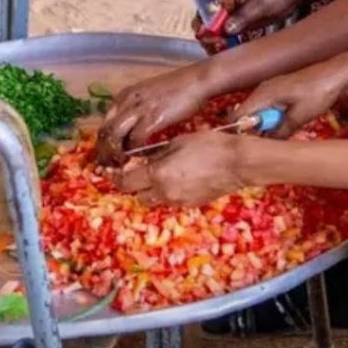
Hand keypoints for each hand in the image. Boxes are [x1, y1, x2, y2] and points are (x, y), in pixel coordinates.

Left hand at [96, 64, 209, 165]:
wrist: (196, 80)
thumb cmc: (178, 88)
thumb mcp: (149, 96)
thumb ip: (138, 109)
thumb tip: (133, 128)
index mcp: (125, 96)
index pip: (104, 124)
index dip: (103, 143)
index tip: (108, 156)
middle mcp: (127, 101)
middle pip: (105, 132)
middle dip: (105, 152)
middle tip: (112, 166)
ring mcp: (138, 109)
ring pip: (115, 137)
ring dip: (116, 154)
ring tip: (123, 165)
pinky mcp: (152, 117)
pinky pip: (136, 139)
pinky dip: (137, 151)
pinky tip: (144, 157)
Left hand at [110, 130, 253, 206]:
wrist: (238, 162)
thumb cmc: (209, 145)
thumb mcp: (178, 142)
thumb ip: (156, 154)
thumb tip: (141, 160)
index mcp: (157, 174)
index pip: (125, 182)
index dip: (115, 177)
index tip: (109, 172)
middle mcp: (164, 192)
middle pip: (137, 196)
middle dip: (133, 186)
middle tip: (136, 173)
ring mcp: (178, 201)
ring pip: (154, 201)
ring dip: (150, 191)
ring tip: (158, 176)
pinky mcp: (191, 204)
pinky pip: (171, 201)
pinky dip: (167, 193)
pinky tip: (177, 180)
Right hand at [192, 0, 306, 52]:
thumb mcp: (262, 3)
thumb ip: (243, 16)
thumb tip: (225, 29)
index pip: (206, 9)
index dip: (205, 25)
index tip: (212, 38)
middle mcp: (226, 3)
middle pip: (207, 22)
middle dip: (209, 36)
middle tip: (219, 47)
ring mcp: (233, 14)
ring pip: (216, 31)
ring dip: (216, 42)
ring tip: (224, 50)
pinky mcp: (241, 23)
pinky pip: (228, 35)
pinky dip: (226, 44)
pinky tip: (230, 50)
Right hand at [235, 58, 347, 138]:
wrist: (336, 73)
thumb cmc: (318, 93)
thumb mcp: (299, 118)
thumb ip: (280, 132)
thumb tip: (266, 146)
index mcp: (263, 94)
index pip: (238, 115)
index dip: (237, 132)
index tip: (244, 146)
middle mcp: (262, 89)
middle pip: (247, 114)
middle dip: (252, 131)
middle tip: (262, 146)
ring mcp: (271, 88)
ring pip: (259, 111)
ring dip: (265, 125)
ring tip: (274, 139)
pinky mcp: (280, 89)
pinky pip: (268, 106)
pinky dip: (273, 118)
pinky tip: (283, 126)